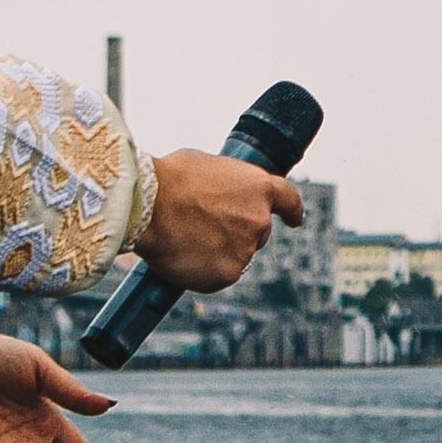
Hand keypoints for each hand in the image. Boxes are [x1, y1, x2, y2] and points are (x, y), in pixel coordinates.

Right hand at [137, 150, 300, 293]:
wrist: (147, 206)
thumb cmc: (168, 180)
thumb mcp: (204, 167)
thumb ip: (224, 185)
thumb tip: (217, 196)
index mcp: (259, 188)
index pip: (289, 200)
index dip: (291, 211)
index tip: (294, 219)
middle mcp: (259, 221)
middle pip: (256, 233)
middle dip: (237, 232)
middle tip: (204, 227)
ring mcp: (246, 249)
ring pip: (235, 255)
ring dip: (217, 251)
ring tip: (185, 238)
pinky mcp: (227, 274)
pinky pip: (217, 275)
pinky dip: (203, 270)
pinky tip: (183, 256)